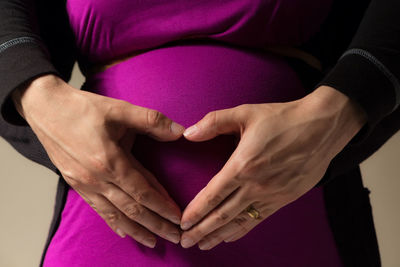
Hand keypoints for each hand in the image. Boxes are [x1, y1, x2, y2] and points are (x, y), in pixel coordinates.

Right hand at [12, 74, 184, 247]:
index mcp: (110, 160)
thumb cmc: (82, 108)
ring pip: (116, 214)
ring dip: (137, 230)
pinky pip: (98, 210)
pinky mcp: (75, 185)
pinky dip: (113, 223)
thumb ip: (151, 120)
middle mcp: (97, 178)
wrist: (45, 109)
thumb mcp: (119, 109)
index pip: (143, 191)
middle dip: (156, 224)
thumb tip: (179, 132)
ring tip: (154, 241)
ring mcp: (84, 184)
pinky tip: (124, 232)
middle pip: (132, 209)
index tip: (179, 217)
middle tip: (175, 237)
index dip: (163, 206)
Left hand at [179, 86, 366, 249]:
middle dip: (201, 230)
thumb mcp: (245, 113)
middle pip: (222, 215)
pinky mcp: (284, 199)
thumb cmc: (283, 119)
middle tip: (185, 241)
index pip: (213, 195)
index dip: (195, 211)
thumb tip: (188, 133)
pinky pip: (258, 220)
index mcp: (243, 165)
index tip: (182, 223)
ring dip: (218, 235)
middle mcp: (255, 185)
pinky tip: (230, 236)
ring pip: (239, 222)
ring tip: (203, 245)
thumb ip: (214, 122)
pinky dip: (241, 230)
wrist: (322, 127)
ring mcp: (271, 195)